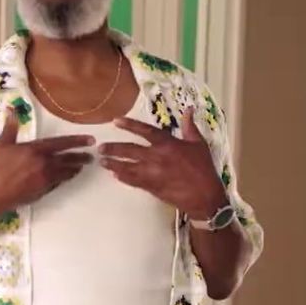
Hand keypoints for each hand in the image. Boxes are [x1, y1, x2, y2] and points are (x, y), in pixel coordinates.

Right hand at [0, 114, 94, 212]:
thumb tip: (12, 110)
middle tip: (91, 156)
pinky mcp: (42, 192)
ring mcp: (45, 179)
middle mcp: (44, 164)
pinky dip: (64, 179)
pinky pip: (57, 183)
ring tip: (81, 167)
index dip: (77, 141)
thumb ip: (11, 127)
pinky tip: (65, 178)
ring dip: (75, 169)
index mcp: (36, 149)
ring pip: (66, 173)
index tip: (90, 140)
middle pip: (68, 159)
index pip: (62, 143)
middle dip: (81, 157)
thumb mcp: (2, 144)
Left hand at [102, 110, 228, 219]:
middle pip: (130, 150)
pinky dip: (123, 177)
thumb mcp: (199, 144)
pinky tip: (114, 175)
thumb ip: (190, 127)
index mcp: (168, 144)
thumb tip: (188, 110)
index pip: (145, 131)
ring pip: (127, 167)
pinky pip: (133, 181)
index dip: (130, 125)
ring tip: (102, 162)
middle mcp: (157, 156)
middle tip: (100, 147)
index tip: (115, 121)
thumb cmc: (204, 168)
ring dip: (113, 164)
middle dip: (113, 148)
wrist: (205, 195)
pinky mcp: (151, 186)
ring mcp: (152, 173)